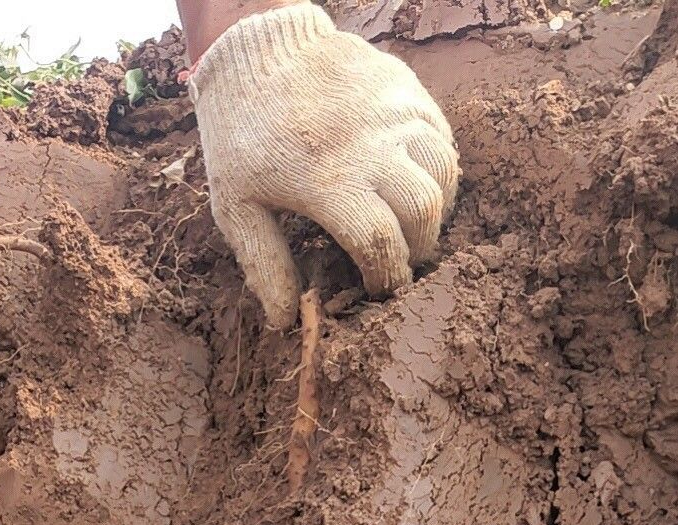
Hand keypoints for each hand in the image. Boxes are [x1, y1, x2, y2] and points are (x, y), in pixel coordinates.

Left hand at [187, 2, 459, 328]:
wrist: (257, 48)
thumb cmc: (240, 136)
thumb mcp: (236, 206)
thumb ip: (265, 264)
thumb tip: (286, 321)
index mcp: (327, 180)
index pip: (380, 244)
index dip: (386, 277)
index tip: (378, 289)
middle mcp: (370, 144)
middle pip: (422, 212)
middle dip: (416, 249)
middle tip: (400, 262)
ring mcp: (394, 111)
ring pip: (443, 172)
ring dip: (435, 211)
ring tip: (413, 227)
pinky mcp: (406, 88)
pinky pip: (442, 137)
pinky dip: (438, 170)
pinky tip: (415, 186)